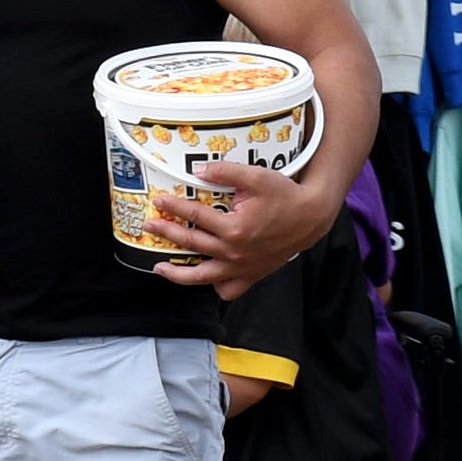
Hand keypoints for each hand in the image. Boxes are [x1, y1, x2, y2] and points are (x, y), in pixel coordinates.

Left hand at [141, 141, 346, 291]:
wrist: (311, 217)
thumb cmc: (286, 196)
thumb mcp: (257, 177)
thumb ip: (226, 172)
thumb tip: (198, 170)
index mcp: (233, 228)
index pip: (195, 216)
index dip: (174, 207)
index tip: (159, 201)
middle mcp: (234, 252)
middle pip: (191, 243)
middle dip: (166, 233)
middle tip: (149, 225)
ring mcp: (241, 267)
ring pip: (202, 276)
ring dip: (177, 273)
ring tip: (159, 268)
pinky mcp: (251, 275)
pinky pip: (228, 289)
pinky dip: (215, 287)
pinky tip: (206, 278)